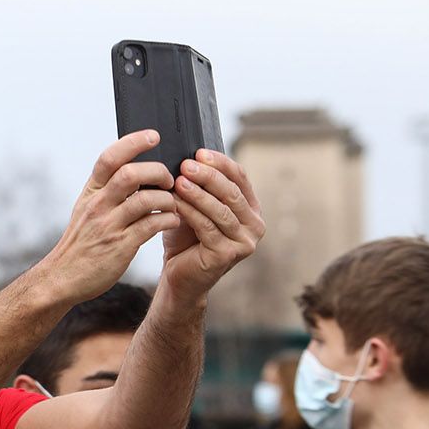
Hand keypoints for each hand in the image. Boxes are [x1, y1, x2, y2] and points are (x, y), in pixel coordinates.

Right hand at [39, 131, 180, 302]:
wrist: (62, 277)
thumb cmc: (80, 243)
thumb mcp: (86, 210)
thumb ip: (106, 191)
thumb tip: (136, 169)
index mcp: (90, 193)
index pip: (109, 158)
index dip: (134, 142)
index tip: (154, 136)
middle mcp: (97, 205)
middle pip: (130, 173)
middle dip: (157, 171)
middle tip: (169, 180)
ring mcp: (108, 225)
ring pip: (144, 199)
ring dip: (167, 198)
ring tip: (173, 204)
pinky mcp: (120, 246)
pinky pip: (151, 224)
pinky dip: (168, 219)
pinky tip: (172, 220)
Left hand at [161, 149, 263, 298]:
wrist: (178, 276)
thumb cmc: (185, 239)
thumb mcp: (195, 208)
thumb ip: (200, 186)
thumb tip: (189, 156)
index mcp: (251, 209)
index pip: (240, 178)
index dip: (220, 163)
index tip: (199, 152)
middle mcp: (254, 225)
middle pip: (231, 192)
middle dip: (208, 176)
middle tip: (186, 164)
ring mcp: (244, 242)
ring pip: (220, 210)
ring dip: (198, 193)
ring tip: (178, 181)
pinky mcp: (227, 255)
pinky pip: (207, 227)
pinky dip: (190, 212)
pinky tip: (174, 202)